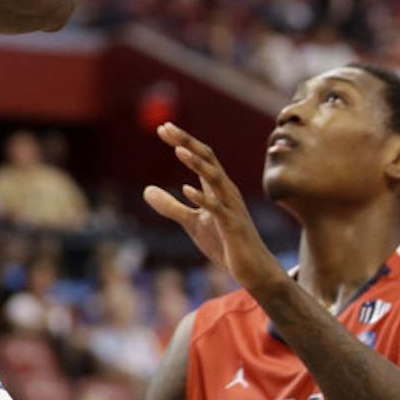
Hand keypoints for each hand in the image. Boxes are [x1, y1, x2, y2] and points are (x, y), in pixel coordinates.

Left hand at [143, 123, 287, 294]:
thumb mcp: (192, 222)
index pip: (201, 156)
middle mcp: (227, 191)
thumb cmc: (225, 243)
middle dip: (187, 142)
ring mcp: (231, 207)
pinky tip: (187, 190)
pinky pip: (218, 209)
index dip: (183, 141)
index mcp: (217, 187)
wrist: (253, 270)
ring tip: (178, 151)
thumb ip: (171, 206)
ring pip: (216, 179)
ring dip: (197, 164)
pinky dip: (203, 198)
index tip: (163, 128)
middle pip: (208, 159)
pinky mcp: (233, 226)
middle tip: (166, 128)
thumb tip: (145, 190)